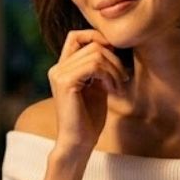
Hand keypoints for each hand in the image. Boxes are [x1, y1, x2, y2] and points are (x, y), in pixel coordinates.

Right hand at [46, 30, 128, 156]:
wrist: (79, 143)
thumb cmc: (89, 119)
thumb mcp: (97, 86)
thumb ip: (99, 67)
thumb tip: (110, 45)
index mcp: (62, 68)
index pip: (77, 36)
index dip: (98, 38)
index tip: (115, 56)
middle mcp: (57, 68)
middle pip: (91, 43)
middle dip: (113, 58)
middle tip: (123, 77)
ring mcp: (59, 74)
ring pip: (95, 53)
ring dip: (114, 68)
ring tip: (117, 86)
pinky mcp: (66, 82)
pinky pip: (94, 65)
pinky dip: (108, 75)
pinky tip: (111, 89)